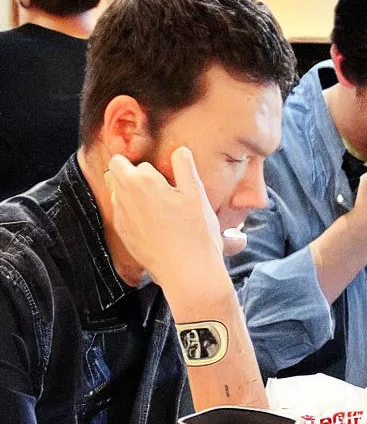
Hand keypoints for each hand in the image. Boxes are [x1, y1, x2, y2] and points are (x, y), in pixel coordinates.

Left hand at [105, 147, 232, 312]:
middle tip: (156, 185)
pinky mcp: (125, 236)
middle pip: (113, 174)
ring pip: (116, 195)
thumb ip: (185, 166)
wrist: (187, 273)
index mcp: (141, 182)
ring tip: (157, 204)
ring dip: (130, 193)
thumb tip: (180, 150)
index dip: (141, 164)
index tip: (158, 173)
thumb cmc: (196, 233)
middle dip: (129, 174)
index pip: (124, 160)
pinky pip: (121, 215)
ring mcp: (122, 219)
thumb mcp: (196, 194)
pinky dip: (133, 213)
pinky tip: (155, 222)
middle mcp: (125, 198)